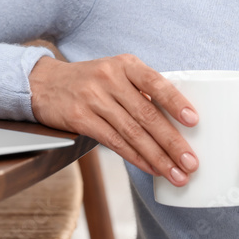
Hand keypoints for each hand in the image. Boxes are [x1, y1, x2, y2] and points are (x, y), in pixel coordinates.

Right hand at [29, 54, 199, 185]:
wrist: (44, 83)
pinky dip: (135, 157)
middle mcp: (110, 77)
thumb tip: (177, 123)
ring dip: (157, 157)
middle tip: (190, 162)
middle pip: (146, 114)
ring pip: (132, 132)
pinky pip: (113, 141)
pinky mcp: (80, 117)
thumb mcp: (115, 73)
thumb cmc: (90, 81)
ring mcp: (93, 98)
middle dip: (172, 141)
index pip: (155, 82)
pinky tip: (150, 168)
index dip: (175, 102)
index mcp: (125, 64)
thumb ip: (141, 91)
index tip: (194, 120)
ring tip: (176, 173)